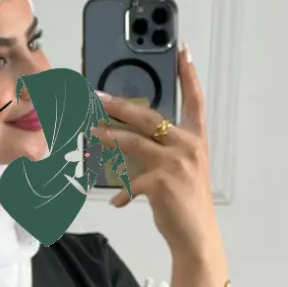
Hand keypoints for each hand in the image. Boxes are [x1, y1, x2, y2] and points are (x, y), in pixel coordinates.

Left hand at [90, 44, 220, 259]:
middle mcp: (189, 146)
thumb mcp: (180, 170)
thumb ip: (161, 151)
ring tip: (91, 134)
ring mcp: (177, 164)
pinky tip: (117, 202)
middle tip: (98, 97)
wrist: (196, 236)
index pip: (195, 100)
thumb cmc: (185, 203)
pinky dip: (122, 192)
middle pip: (150, 117)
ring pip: (135, 142)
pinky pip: (133, 182)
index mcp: (195, 140)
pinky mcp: (164, 183)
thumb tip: (127, 139)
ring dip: (109, 137)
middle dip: (121, 106)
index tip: (183, 50)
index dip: (189, 75)